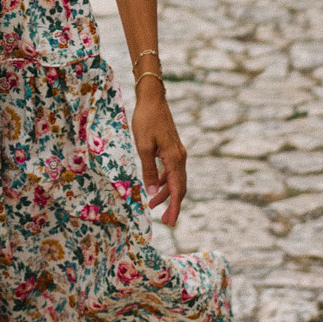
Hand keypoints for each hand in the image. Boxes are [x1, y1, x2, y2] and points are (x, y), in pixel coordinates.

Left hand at [132, 76, 186, 227]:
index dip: (175, 207)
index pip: (177, 189)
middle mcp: (180, 156)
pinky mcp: (172, 148)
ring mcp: (177, 152)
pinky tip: (154, 186)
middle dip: (173, 205)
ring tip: (154, 207)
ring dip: (166, 193)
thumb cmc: (146, 120)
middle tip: (166, 222)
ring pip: (175, 179)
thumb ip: (148, 170)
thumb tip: (152, 193)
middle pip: (179, 187)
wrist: (152, 99)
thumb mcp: (143, 146)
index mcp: (174, 158)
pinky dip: (164, 181)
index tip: (171, 223)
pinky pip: (171, 170)